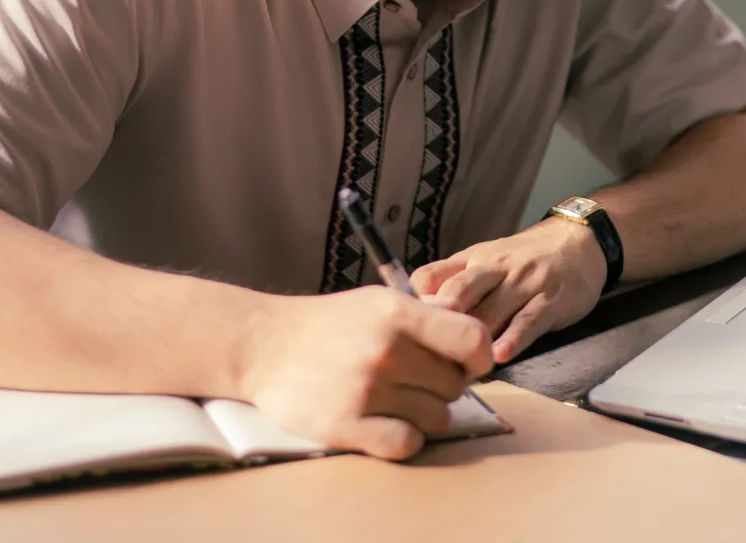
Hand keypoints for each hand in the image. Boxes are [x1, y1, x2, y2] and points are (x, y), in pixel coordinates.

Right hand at [239, 286, 492, 460]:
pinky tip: (386, 423)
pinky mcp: (346, 425)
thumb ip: (428, 315)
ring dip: (424, 414)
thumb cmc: (331, 323)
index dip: (480, 357)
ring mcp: (366, 389)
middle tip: (417, 380)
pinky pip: (407, 444)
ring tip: (397, 399)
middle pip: (455, 386)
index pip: (473, 340)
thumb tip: (476, 337)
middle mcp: (386, 349)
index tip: (469, 364)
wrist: (265, 344)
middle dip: (443, 385)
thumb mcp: (379, 300)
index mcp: (398, 312)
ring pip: (437, 418)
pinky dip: (403, 438)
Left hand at [410, 217, 607, 364]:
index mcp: (471, 259)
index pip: (432, 275)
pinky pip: (529, 320)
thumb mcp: (484, 260)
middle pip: (458, 292)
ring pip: (490, 311)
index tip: (400, 331)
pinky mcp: (550, 300)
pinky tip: (499, 355)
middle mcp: (493, 268)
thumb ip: (452, 282)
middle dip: (438, 323)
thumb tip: (413, 315)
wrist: (578, 242)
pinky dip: (514, 338)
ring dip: (471, 341)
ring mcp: (523, 283)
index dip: (414, 304)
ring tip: (455, 371)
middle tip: (421, 356)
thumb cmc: (524, 259)